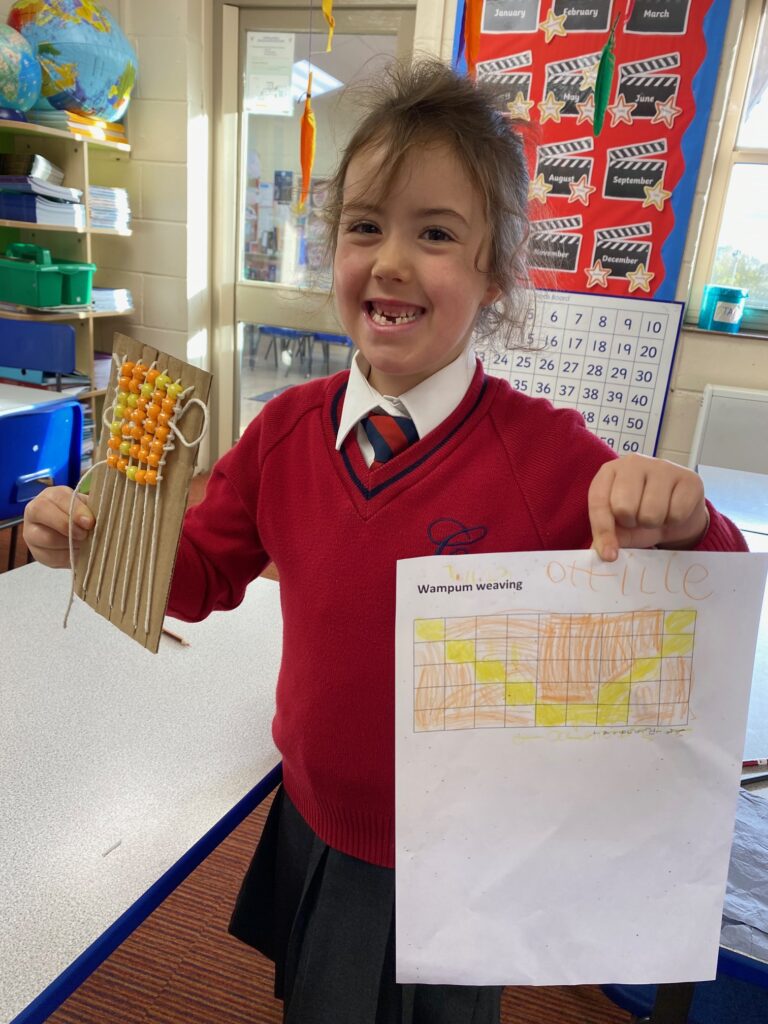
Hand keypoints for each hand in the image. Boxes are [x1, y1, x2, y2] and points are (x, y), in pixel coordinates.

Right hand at [22, 486, 93, 568]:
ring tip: (85, 545)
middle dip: (67, 525)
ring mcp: (31, 532)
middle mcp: (35, 511)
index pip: (58, 497)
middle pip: (43, 513)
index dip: (74, 510)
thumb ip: (91, 509)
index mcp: (51, 496)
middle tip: (85, 534)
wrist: (73, 535)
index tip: (89, 522)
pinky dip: (68, 557)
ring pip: (46, 538)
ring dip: (69, 544)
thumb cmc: (82, 516)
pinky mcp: (36, 552)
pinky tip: (78, 554)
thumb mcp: (87, 508)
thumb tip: (102, 516)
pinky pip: (50, 556)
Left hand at [588, 454, 708, 560]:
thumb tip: (599, 552)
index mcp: (609, 472)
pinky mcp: (689, 478)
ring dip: (654, 523)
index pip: (599, 502)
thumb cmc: (641, 514)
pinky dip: (674, 520)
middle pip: (624, 508)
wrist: (677, 512)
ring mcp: (662, 467)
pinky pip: (677, 513)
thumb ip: (607, 536)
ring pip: (651, 513)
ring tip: (656, 515)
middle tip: (638, 519)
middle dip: (632, 523)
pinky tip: (674, 510)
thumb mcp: (620, 526)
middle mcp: (633, 463)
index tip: (609, 555)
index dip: (603, 532)